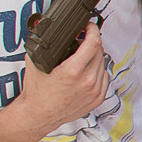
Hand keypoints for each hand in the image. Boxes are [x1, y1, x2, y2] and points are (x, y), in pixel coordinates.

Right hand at [15, 18, 108, 137]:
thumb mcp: (37, 62)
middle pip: (99, 51)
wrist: (38, 115)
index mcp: (73, 71)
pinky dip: (97, 70)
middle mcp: (87, 81)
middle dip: (91, 42)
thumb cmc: (37, 91)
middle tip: (81, 40)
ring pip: (103, 64)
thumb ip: (47, 44)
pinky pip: (104, 77)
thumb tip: (52, 30)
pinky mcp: (97, 99)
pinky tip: (86, 70)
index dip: (92, 30)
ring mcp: (94, 91)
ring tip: (82, 56)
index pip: (93, 43)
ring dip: (94, 56)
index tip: (89, 26)